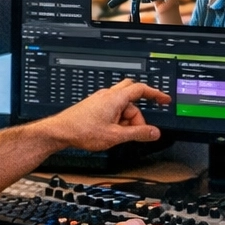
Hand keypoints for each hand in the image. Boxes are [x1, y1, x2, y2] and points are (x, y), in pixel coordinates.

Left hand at [44, 78, 169, 150]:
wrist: (60, 131)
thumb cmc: (82, 130)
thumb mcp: (115, 136)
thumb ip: (137, 134)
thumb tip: (154, 132)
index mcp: (115, 98)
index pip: (141, 89)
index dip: (155, 94)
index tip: (164, 100)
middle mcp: (108, 95)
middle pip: (132, 97)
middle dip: (139, 112)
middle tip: (142, 126)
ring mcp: (100, 100)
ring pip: (122, 106)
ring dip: (126, 120)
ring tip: (119, 136)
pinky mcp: (94, 106)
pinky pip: (112, 110)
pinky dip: (117, 120)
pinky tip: (110, 133)